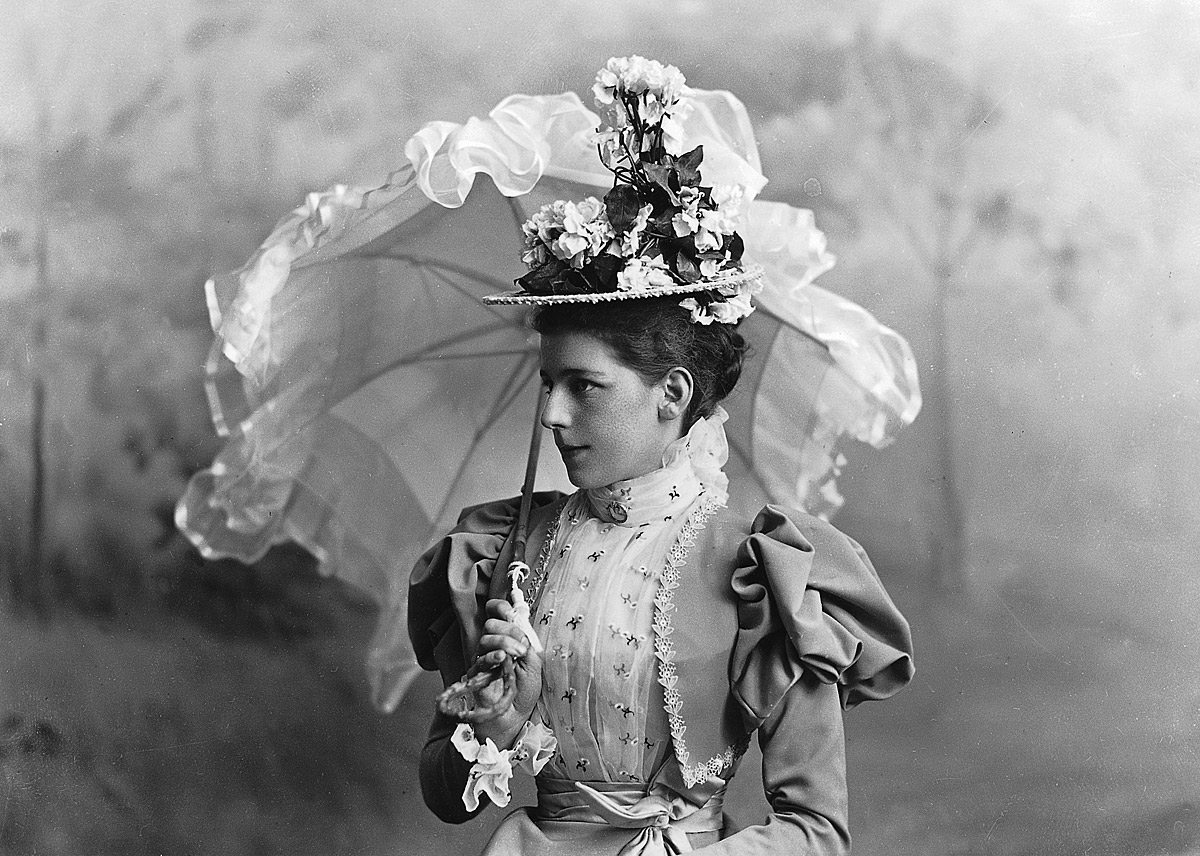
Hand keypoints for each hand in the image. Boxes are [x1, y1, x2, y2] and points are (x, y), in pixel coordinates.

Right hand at [471, 599, 543, 746]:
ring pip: (486, 638)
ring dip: (504, 643)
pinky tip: (502, 658)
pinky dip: (493, 655)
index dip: (501, 608)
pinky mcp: (475, 674)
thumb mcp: (534, 663)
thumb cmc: (523, 690)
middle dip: (509, 630)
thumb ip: (527, 643)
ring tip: (517, 656)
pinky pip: (481, 659)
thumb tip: (520, 624)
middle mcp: (492, 645)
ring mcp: (483, 659)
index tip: (511, 613)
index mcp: (507, 638)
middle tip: (521, 646)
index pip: (497, 612)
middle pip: (491, 623)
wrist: (515, 715)